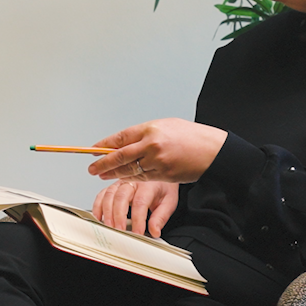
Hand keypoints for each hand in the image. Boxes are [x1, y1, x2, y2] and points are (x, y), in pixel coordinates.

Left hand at [87, 118, 226, 182]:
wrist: (213, 151)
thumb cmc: (191, 137)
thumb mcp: (165, 126)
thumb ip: (144, 134)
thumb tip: (123, 142)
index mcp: (150, 129)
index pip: (120, 137)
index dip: (104, 145)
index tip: (94, 149)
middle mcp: (151, 145)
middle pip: (119, 156)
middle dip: (103, 163)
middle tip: (92, 168)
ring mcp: (157, 161)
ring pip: (128, 170)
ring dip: (113, 174)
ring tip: (103, 175)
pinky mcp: (163, 175)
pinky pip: (142, 178)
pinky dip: (131, 179)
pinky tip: (122, 178)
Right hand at [93, 180, 179, 237]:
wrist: (159, 172)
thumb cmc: (162, 189)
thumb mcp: (169, 202)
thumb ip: (161, 217)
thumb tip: (154, 231)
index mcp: (148, 185)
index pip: (140, 202)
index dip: (137, 219)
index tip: (138, 233)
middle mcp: (132, 181)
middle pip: (121, 197)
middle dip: (118, 216)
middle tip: (120, 231)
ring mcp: (120, 182)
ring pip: (109, 195)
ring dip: (107, 212)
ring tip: (109, 226)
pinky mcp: (112, 186)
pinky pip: (101, 195)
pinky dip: (98, 206)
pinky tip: (99, 217)